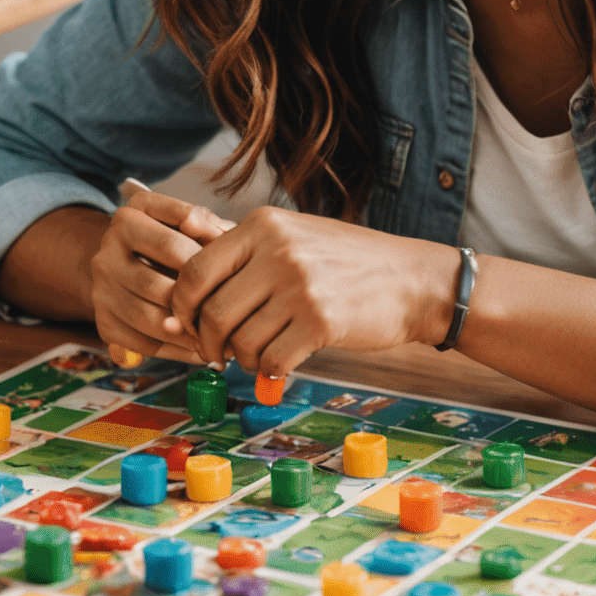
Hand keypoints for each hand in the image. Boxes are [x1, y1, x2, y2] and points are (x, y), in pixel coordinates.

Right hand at [88, 180, 235, 366]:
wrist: (128, 262)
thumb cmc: (171, 240)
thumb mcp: (185, 221)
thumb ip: (206, 224)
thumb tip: (223, 239)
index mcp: (128, 217)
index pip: (169, 243)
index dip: (207, 261)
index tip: (235, 270)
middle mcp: (106, 251)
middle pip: (156, 284)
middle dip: (196, 301)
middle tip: (229, 311)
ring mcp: (101, 288)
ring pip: (149, 318)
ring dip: (188, 332)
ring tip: (221, 334)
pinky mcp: (104, 321)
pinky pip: (143, 344)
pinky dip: (177, 351)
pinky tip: (202, 348)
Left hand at [168, 207, 457, 375]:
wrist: (413, 280)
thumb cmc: (348, 261)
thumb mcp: (295, 236)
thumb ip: (244, 254)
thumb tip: (183, 287)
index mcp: (263, 225)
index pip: (196, 270)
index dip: (182, 306)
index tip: (187, 324)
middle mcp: (277, 251)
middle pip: (214, 311)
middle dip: (209, 342)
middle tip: (218, 352)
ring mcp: (300, 286)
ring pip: (241, 340)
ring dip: (243, 358)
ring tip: (258, 354)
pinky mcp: (321, 321)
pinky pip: (272, 359)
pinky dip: (269, 370)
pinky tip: (280, 364)